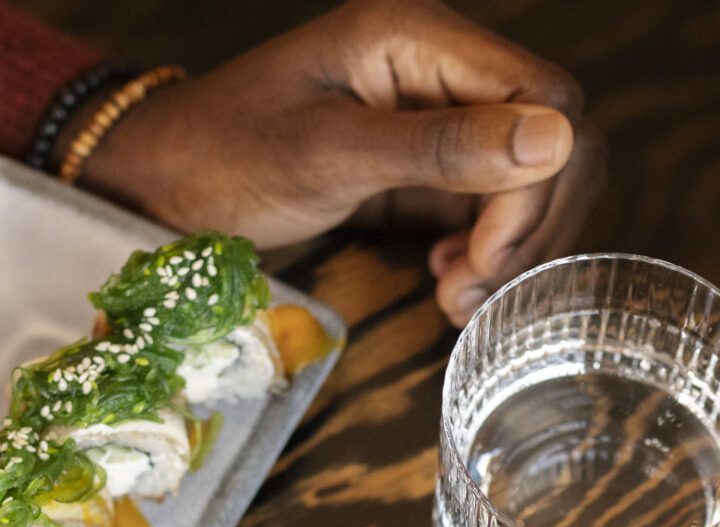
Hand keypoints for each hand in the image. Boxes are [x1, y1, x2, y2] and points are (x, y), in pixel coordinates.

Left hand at [81, 0, 604, 324]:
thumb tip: (557, 139)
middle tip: (473, 290)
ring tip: (457, 296)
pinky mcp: (428, 169)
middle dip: (529, 226)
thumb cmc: (224, 155)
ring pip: (534, 182)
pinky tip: (447, 281)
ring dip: (512, 249)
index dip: (537, 185)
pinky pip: (493, 209)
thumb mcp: (330, 154)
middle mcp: (442, 69)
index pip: (546, 98)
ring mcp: (439, 119)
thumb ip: (443, 147)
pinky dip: (485, 254)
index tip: (487, 256)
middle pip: (557, 141)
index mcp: (420, 37)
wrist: (162, 187)